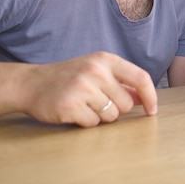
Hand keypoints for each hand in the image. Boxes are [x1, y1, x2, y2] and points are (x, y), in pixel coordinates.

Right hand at [23, 52, 156, 126]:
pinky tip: (74, 111)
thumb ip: (121, 82)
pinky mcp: (70, 106)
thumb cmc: (69, 77)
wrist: (31, 83)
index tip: (152, 110)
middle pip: (126, 104)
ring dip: (100, 116)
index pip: (140, 78)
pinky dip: (85, 122)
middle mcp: (96, 71)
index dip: (150, 96)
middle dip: (116, 109)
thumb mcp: (97, 71)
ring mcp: (82, 88)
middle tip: (97, 101)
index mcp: (106, 60)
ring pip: (111, 116)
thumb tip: (144, 98)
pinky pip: (93, 124)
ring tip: (84, 104)